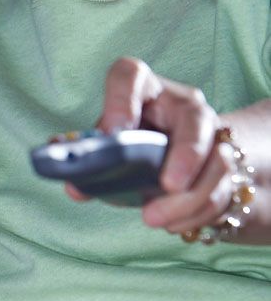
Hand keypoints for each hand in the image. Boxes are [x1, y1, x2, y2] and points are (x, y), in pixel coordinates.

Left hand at [70, 57, 238, 236]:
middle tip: (167, 186)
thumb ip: (93, 161)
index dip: (121, 100)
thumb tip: (75, 187)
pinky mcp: (226, 164)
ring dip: (189, 198)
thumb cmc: (135, 141)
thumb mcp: (113, 144)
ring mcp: (211, 133)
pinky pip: (223, 191)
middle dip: (186, 155)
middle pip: (195, 120)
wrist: (180, 153)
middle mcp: (182, 104)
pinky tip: (171, 225)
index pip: (130, 75)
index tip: (114, 130)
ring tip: (154, 218)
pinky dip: (196, 214)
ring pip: (218, 161)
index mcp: (143, 88)